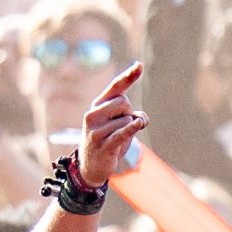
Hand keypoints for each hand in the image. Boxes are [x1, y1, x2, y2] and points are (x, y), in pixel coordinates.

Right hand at [72, 61, 149, 189]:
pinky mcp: (103, 144)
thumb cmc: (108, 140)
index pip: (115, 87)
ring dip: (130, 131)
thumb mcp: (118, 124)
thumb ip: (131, 115)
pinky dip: (132, 129)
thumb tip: (141, 119)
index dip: (128, 76)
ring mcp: (96, 130)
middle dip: (130, 113)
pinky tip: (138, 124)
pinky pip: (122, 132)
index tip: (140, 65)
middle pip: (124, 102)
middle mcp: (93, 114)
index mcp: (98, 105)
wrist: (91, 166)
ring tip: (117, 140)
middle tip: (121, 126)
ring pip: (127, 120)